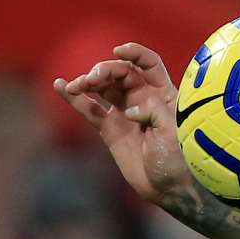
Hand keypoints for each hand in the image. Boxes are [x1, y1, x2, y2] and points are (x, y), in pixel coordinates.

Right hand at [52, 42, 191, 203]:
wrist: (168, 188)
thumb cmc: (179, 158)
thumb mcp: (173, 131)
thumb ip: (154, 111)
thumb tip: (129, 110)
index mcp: (163, 93)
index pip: (148, 63)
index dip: (134, 53)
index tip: (118, 50)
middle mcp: (143, 97)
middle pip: (120, 72)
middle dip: (104, 70)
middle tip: (91, 79)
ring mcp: (124, 111)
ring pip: (102, 87)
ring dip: (87, 82)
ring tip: (74, 86)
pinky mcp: (109, 128)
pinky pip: (89, 108)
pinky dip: (74, 98)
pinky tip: (60, 86)